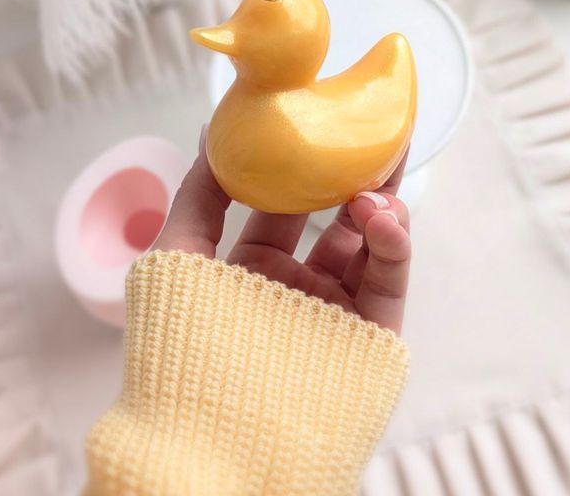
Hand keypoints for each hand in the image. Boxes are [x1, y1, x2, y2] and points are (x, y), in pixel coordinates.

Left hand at [155, 130, 410, 333]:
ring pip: (371, 245)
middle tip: (377, 131)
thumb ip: (196, 195)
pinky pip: (387, 283)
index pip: (286, 204)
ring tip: (378, 179)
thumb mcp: (175, 259)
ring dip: (381, 205)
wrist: (213, 448)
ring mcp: (335, 310)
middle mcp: (298, 286)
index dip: (303, 164)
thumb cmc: (180, 351)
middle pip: (337, 218)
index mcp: (254, 268)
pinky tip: (385, 218)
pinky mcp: (369, 336)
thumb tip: (212, 130)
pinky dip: (393, 246)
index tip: (320, 120)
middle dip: (358, 175)